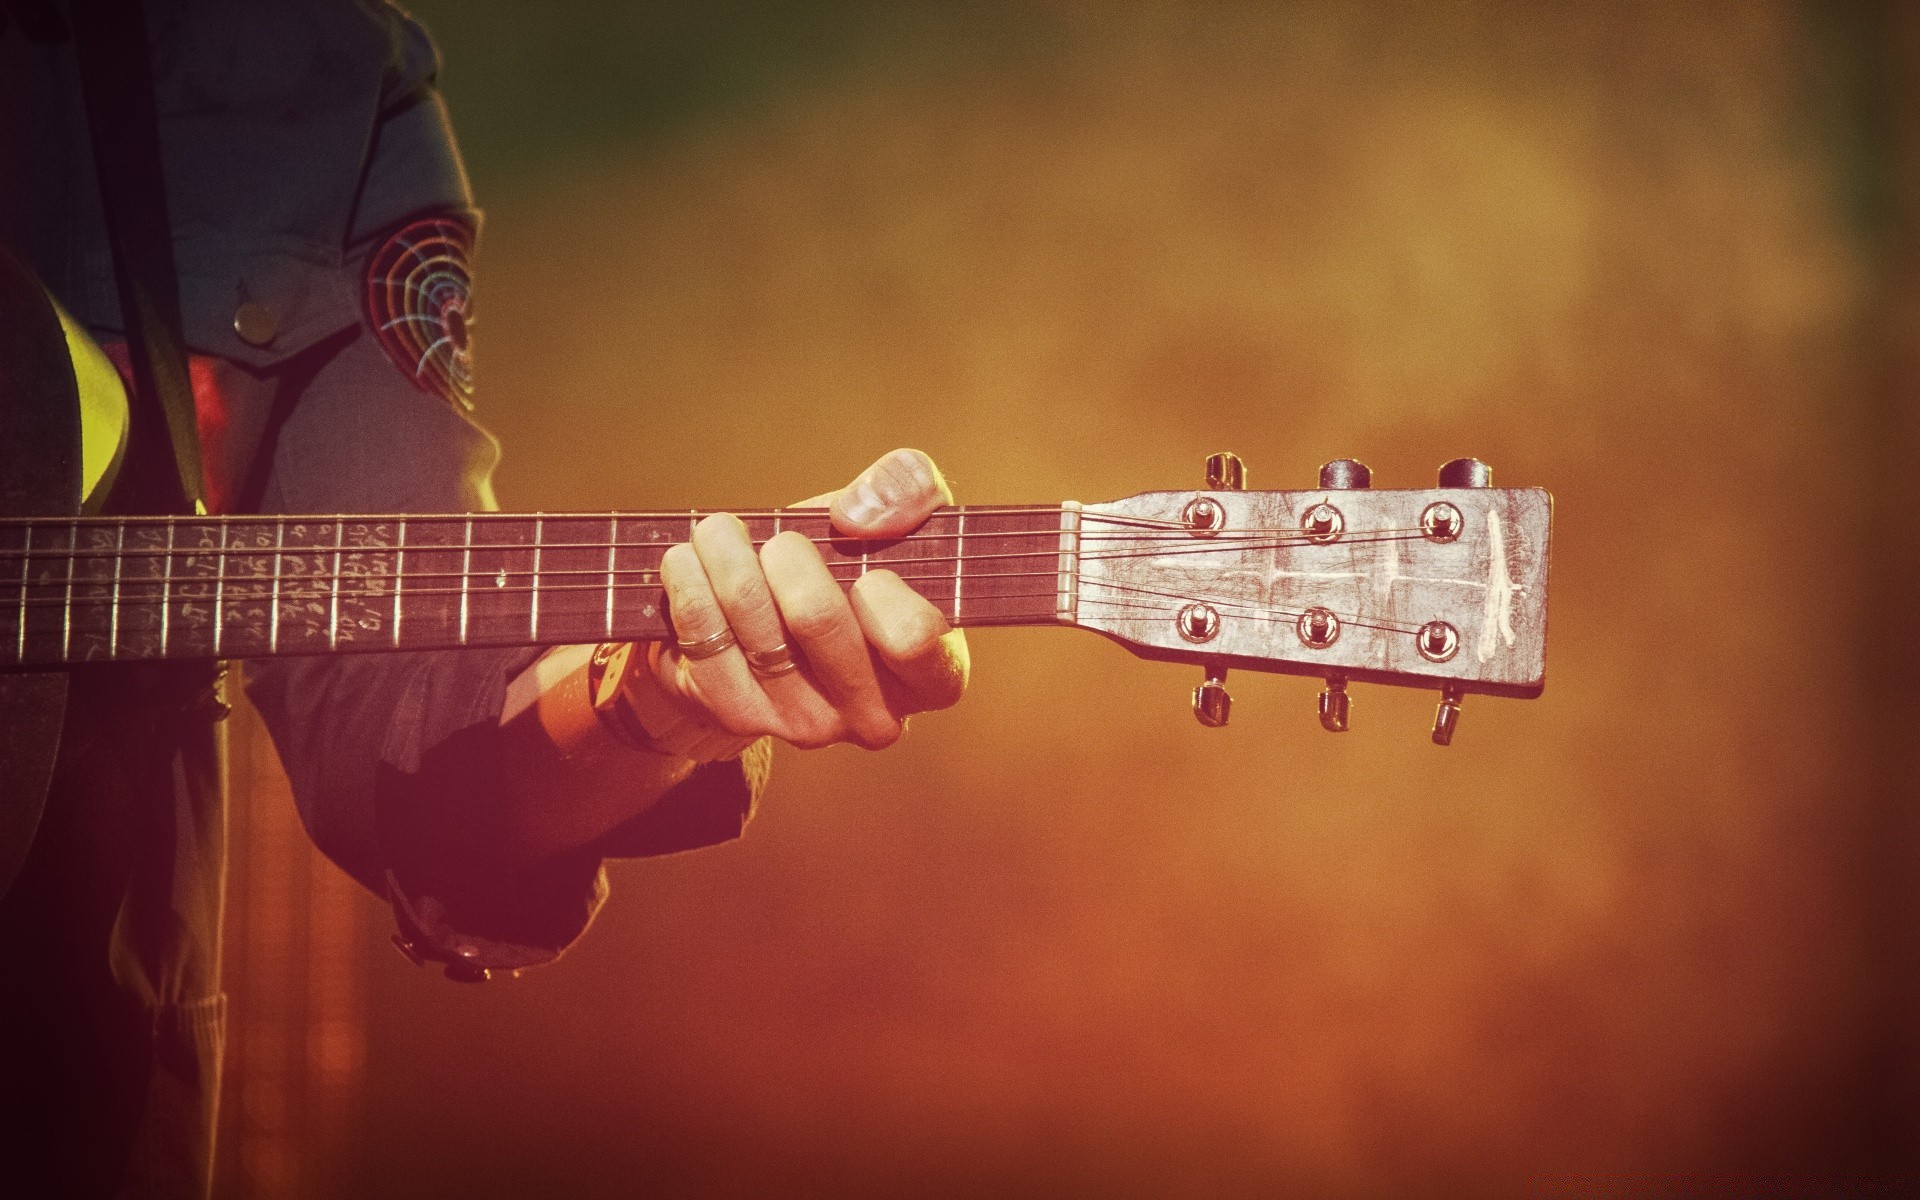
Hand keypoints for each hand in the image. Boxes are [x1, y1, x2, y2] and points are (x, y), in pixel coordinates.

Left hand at [628, 448, 969, 757]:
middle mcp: (876, 715)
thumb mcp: (893, 514)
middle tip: (780, 539)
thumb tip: (858, 515)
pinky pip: (705, 643)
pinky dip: (690, 589)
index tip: (860, 561)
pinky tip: (687, 562)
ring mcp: (807, 724)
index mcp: (934, 673)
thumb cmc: (850, 564)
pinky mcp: (741, 718)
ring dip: (729, 563)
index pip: (915, 640)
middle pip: (819, 621)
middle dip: (789, 558)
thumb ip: (907, 488)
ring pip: (754, 627)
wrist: (774, 615)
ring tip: (720, 534)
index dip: (883, 591)